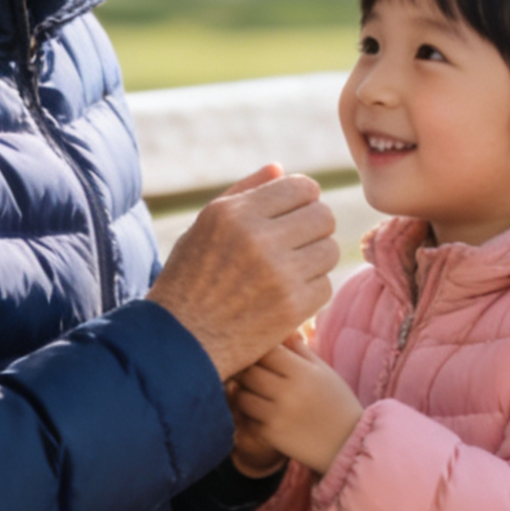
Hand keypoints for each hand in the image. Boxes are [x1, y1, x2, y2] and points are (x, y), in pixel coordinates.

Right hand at [148, 166, 338, 382]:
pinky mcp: (292, 307)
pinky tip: (286, 296)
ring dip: (315, 260)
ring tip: (290, 270)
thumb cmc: (190, 279)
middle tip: (296, 244)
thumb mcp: (204, 226)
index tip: (294, 216)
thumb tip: (280, 168)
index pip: (302, 187)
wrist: (181, 342)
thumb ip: (243, 193)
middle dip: (314, 228)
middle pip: (323, 216)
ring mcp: (278, 274)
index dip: (304, 200)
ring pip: (329, 250)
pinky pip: (325, 285)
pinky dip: (310, 291)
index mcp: (235, 213)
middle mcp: (258, 238)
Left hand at [232, 337, 362, 477]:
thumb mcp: (324, 372)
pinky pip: (246, 418)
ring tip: (254, 393)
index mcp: (303, 372)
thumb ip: (300, 350)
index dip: (257, 349)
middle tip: (247, 371)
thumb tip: (281, 329)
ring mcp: (277, 415)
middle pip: (248, 371)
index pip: (266, 350)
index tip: (256, 352)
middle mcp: (288, 392)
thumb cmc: (337, 404)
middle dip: (245, 370)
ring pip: (242, 395)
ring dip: (244, 393)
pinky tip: (261, 413)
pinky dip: (250, 414)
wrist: (348, 445)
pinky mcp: (270, 435)